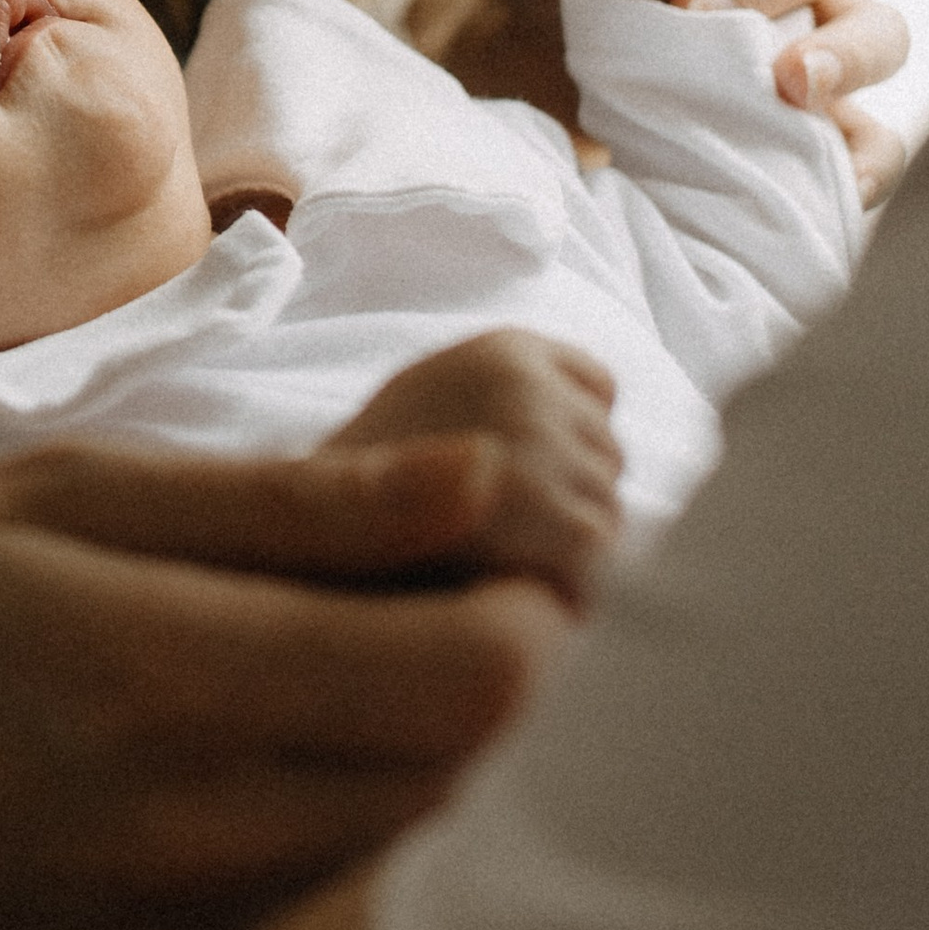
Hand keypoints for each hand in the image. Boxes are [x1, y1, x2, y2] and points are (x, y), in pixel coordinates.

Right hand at [0, 439, 566, 929]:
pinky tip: (304, 812)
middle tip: (463, 625)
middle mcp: (188, 836)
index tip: (494, 561)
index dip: (536, 612)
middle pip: (487, 799)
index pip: (483, 679)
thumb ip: (282, 505)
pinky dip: (363, 894)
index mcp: (166, 673)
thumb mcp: (54, 496)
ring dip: (455, 806)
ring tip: (389, 714)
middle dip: (523, 710)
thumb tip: (487, 482)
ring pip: (423, 899)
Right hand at [315, 330, 622, 606]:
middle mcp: (532, 393)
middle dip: (569, 488)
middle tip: (497, 520)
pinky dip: (567, 579)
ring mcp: (550, 460)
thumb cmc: (377, 475)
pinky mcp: (569, 528)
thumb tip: (602, 409)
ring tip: (493, 551)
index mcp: (505, 350)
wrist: (320, 545)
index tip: (514, 468)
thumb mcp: (437, 390)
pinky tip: (506, 578)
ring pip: (607, 505)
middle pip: (607, 449)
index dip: (565, 434)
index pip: (599, 386)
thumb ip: (514, 387)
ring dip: (567, 538)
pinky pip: (602, 557)